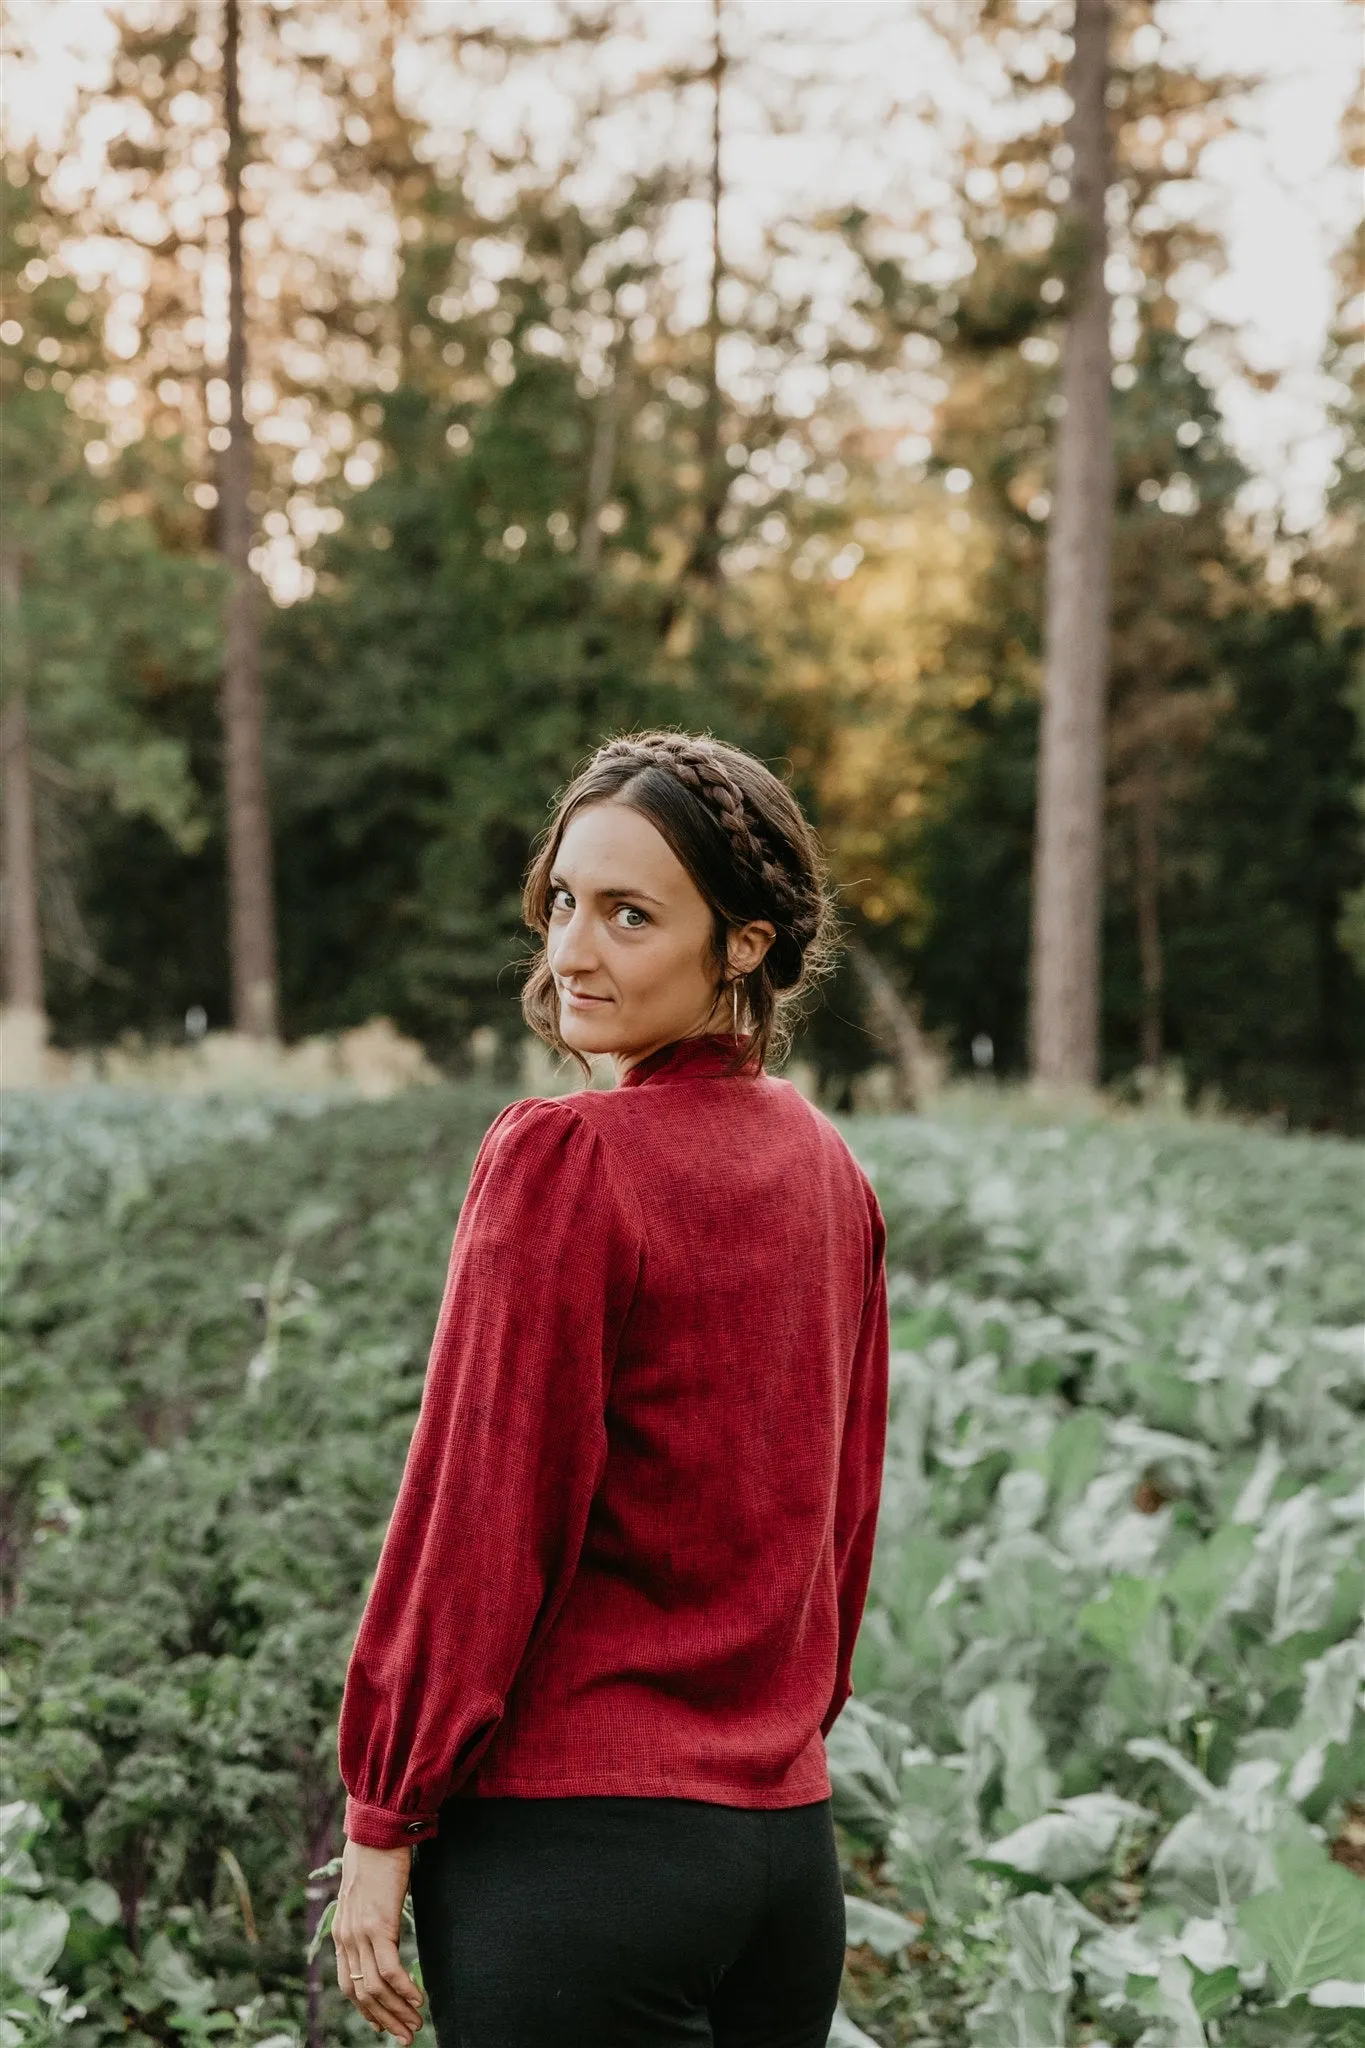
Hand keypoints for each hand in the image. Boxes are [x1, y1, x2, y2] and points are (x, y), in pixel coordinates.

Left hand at [332, 1838, 423, 2042]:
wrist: (376, 1830)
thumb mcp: (368, 1897)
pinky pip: (390, 1969)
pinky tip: (419, 1999)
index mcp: (342, 1934)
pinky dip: (404, 1990)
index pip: (348, 1986)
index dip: (366, 2010)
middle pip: (361, 1995)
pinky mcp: (379, 1925)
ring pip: (375, 1988)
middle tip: (406, 2036)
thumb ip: (370, 1921)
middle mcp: (346, 1938)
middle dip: (385, 2020)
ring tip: (416, 2024)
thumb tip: (386, 1939)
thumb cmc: (377, 1858)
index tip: (385, 2025)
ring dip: (397, 2011)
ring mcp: (360, 1933)